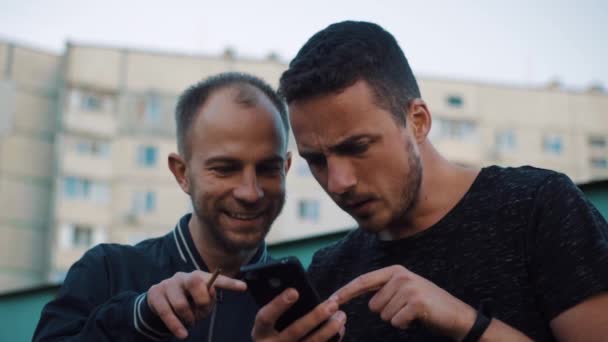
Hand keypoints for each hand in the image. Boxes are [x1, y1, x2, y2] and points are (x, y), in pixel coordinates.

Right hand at [147, 270, 246, 338]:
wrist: (159, 305)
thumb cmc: (187, 304)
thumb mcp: (200, 305)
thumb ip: (207, 300)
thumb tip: (209, 293)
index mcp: (199, 277)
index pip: (216, 280)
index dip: (230, 284)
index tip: (244, 287)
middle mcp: (184, 276)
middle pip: (196, 282)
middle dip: (202, 301)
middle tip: (200, 314)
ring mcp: (168, 283)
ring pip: (181, 303)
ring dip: (188, 319)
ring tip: (189, 322)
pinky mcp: (155, 293)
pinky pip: (166, 312)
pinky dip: (176, 326)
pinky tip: (183, 334)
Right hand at [252, 288, 345, 341]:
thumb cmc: (273, 333)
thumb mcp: (269, 324)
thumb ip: (278, 309)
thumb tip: (297, 290)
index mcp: (260, 332)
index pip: (265, 317)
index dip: (279, 304)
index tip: (294, 291)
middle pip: (294, 331)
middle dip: (315, 317)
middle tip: (331, 304)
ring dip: (329, 329)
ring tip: (341, 315)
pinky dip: (331, 340)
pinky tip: (340, 330)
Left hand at [332, 265, 475, 339]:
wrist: (457, 315)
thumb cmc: (427, 305)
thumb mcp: (404, 289)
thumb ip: (382, 289)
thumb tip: (353, 293)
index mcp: (395, 271)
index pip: (363, 281)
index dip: (345, 291)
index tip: (329, 300)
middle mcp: (401, 276)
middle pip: (373, 305)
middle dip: (387, 313)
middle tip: (407, 309)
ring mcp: (409, 288)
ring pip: (384, 315)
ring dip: (397, 319)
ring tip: (414, 313)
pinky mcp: (416, 303)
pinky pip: (396, 322)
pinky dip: (405, 325)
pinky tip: (418, 319)